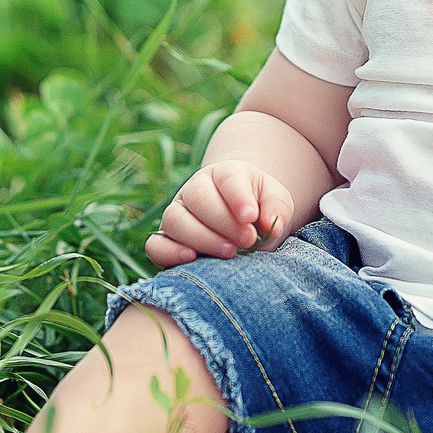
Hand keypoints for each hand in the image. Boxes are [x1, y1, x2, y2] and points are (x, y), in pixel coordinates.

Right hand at [146, 162, 294, 268]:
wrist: (241, 219)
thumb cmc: (259, 208)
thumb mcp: (276, 201)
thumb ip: (277, 208)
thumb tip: (271, 224)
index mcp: (224, 173)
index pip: (227, 178)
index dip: (237, 197)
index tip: (251, 217)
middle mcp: (195, 189)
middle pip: (198, 197)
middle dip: (224, 222)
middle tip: (248, 240)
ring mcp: (178, 213)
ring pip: (176, 220)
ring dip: (202, 238)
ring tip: (230, 253)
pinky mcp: (167, 239)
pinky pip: (156, 245)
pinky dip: (169, 253)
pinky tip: (191, 259)